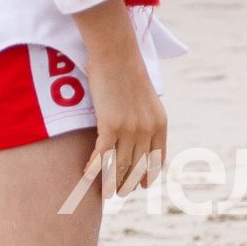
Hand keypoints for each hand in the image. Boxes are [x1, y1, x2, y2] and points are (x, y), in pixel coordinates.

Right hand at [81, 44, 167, 195]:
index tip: (142, 186)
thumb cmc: (126, 69)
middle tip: (117, 193)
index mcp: (160, 123)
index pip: (156, 159)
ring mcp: (130, 129)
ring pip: (119, 166)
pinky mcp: (111, 125)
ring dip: (111, 182)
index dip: (148, 175)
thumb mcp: (145, 96)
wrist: (117, 51)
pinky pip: (102, 156)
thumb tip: (135, 129)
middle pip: (137, 166)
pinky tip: (86, 175)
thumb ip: (144, 116)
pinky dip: (94, 168)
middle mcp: (148, 129)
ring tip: (104, 194)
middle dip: (127, 183)